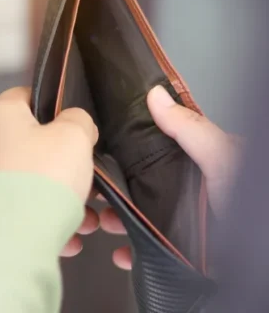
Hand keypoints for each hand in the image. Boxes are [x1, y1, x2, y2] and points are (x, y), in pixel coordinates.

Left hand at [0, 87, 98, 253]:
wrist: (7, 241)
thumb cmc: (40, 181)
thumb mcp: (74, 138)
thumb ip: (78, 121)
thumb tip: (74, 123)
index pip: (25, 96)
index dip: (54, 106)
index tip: (74, 125)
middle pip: (30, 146)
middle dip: (64, 166)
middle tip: (88, 181)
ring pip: (28, 184)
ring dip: (60, 200)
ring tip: (85, 220)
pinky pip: (17, 211)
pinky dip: (42, 221)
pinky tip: (66, 239)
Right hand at [101, 85, 240, 268]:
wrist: (256, 253)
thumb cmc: (250, 203)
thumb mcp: (222, 158)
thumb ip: (189, 129)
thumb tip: (155, 96)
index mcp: (196, 165)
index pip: (152, 151)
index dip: (124, 153)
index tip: (100, 156)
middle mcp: (187, 192)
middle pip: (139, 186)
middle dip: (114, 191)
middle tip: (97, 193)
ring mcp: (183, 224)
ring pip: (138, 218)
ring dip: (117, 221)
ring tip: (106, 223)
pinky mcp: (181, 253)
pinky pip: (148, 252)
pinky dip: (131, 254)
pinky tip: (123, 253)